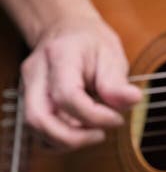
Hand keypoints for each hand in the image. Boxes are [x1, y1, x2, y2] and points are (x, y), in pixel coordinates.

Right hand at [21, 14, 140, 149]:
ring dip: (66, 140)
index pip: (67, 96)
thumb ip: (117, 82)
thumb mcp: (111, 54)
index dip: (94, 116)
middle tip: (101, 134)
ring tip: (94, 132)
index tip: (117, 119)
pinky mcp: (30, 102)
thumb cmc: (90, 42)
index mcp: (59, 56)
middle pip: (39, 118)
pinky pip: (38, 130)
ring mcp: (28, 88)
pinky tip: (80, 131)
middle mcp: (36, 73)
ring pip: (35, 128)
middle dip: (72, 137)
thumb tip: (132, 100)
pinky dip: (59, 139)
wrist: (66, 31)